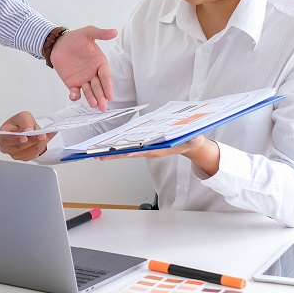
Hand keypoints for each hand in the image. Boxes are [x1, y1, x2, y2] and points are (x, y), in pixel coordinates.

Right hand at [0, 111, 56, 160]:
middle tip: (42, 135)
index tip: (25, 138)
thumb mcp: (23, 116)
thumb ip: (25, 122)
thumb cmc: (21, 123)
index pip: (6, 139)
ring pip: (29, 151)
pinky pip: (34, 154)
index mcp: (1, 135)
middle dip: (32, 140)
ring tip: (45, 135)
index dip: (15, 139)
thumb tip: (27, 130)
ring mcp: (14, 154)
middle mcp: (5, 147)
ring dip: (39, 143)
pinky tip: (44, 140)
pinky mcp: (23, 158)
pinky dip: (41, 146)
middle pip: (20, 146)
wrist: (28, 130)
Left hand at [49, 25, 117, 110]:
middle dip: (101, 96)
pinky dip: (75, 95)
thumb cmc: (74, 38)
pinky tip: (75, 96)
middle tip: (103, 106)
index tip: (110, 95)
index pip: (105, 77)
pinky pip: (75, 91)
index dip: (108, 86)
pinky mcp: (72, 83)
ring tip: (93, 105)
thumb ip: (101, 34)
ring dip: (91, 98)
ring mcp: (83, 79)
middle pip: (98, 87)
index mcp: (100, 63)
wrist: (57, 43)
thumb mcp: (88, 33)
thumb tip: (115, 31)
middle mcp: (93, 73)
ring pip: (89, 91)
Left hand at [97, 135, 219, 174]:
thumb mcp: (195, 139)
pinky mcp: (144, 147)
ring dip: (113, 152)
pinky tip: (108, 147)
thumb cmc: (191, 140)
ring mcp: (146, 149)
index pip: (145, 151)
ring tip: (98, 153)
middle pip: (131, 153)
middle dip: (116, 155)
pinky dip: (118, 148)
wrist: (190, 144)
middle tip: (99, 156)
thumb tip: (195, 136)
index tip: (124, 153)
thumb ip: (194, 138)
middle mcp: (151, 151)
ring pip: (127, 152)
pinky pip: (129, 147)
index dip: (135, 152)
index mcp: (161, 149)